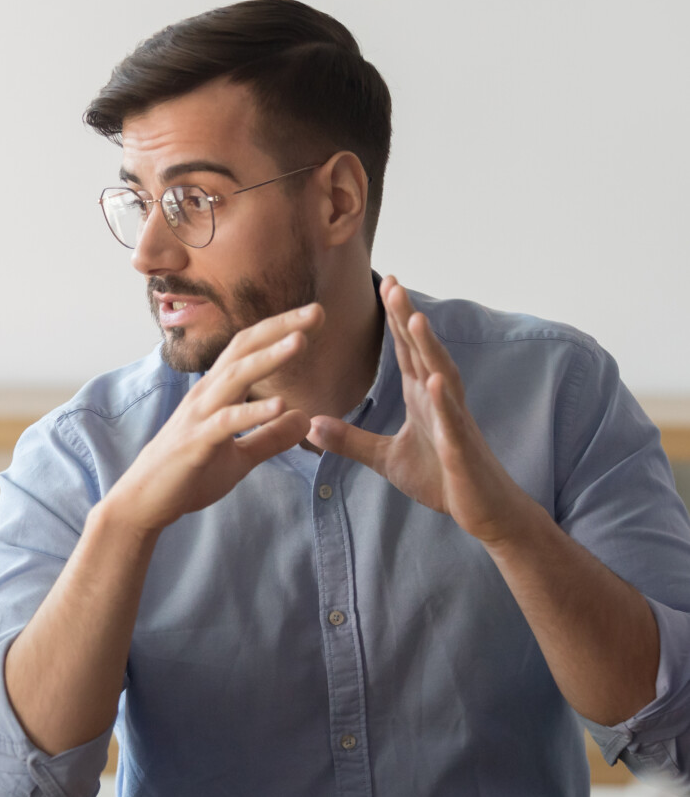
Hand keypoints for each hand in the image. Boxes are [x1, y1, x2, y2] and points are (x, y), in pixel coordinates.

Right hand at [108, 303, 324, 534]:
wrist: (144, 501)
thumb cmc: (187, 475)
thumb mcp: (239, 457)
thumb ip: (270, 437)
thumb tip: (304, 418)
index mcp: (217, 392)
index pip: (250, 348)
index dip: (281, 329)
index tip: (316, 315)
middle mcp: (207, 394)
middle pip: (244, 349)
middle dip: (281, 328)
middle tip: (318, 310)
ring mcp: (199, 416)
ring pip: (235, 376)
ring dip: (269, 357)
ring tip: (301, 341)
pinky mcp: (195, 443)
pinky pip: (226, 422)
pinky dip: (253, 412)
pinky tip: (280, 405)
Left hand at [307, 276, 527, 543]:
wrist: (484, 512)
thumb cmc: (442, 479)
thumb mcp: (385, 459)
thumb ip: (351, 440)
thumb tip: (312, 425)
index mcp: (423, 399)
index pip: (407, 352)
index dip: (396, 320)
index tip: (385, 285)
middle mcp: (441, 401)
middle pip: (422, 353)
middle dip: (408, 318)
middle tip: (393, 283)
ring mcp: (454, 423)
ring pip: (442, 377)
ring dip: (430, 348)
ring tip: (415, 318)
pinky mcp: (461, 450)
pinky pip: (452, 422)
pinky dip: (444, 402)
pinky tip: (435, 381)